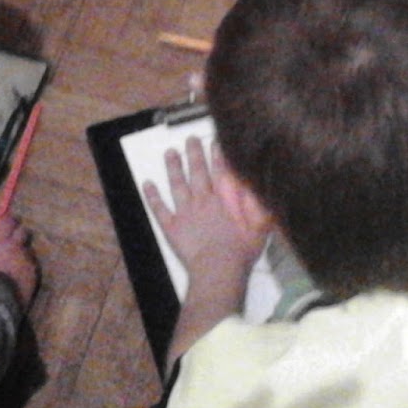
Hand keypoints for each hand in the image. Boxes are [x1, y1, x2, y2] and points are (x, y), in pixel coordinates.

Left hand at [143, 138, 265, 279]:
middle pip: (197, 171)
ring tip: (170, 152)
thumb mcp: (260, 225)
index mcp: (224, 198)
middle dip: (194, 153)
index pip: (220, 169)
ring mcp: (185, 212)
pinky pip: (160, 209)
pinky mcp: (172, 227)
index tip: (214, 140)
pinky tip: (147, 184)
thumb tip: (260, 184)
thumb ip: (260, 203)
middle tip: (190, 138)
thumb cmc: (242, 250)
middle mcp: (203, 199)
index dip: (217, 153)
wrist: (219, 269)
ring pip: (177, 184)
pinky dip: (152, 196)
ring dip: (173, 167)